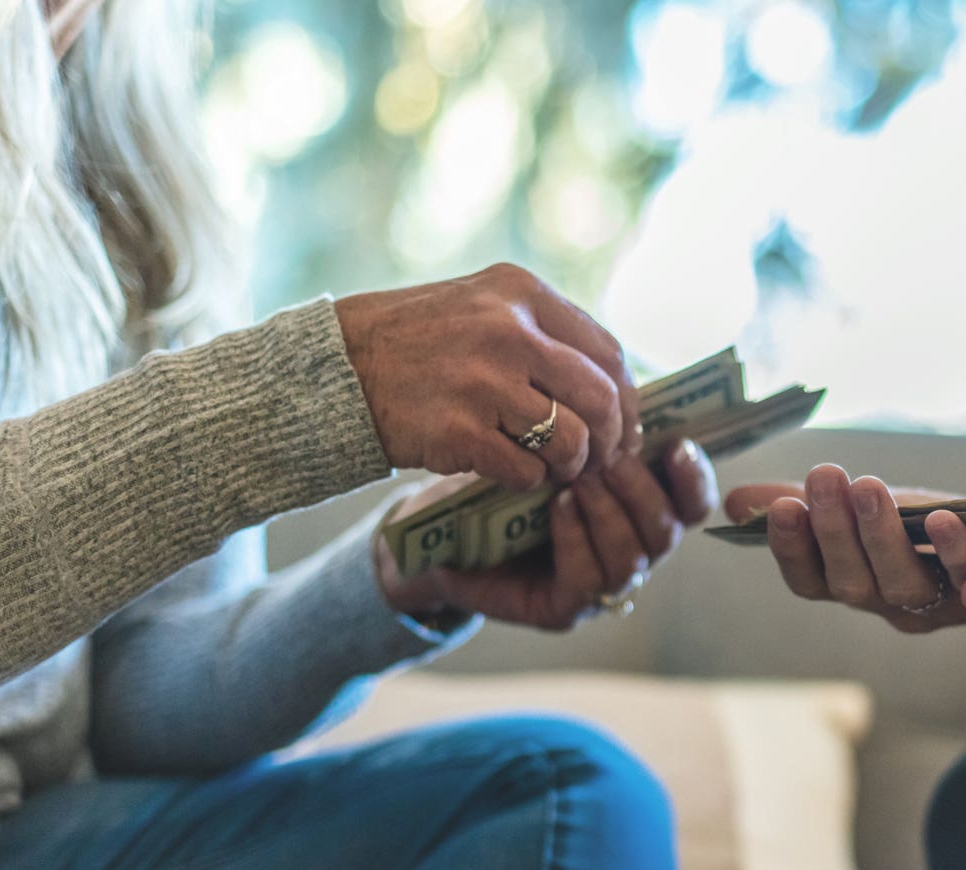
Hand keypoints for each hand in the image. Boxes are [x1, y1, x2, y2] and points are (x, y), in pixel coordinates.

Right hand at [335, 263, 640, 491]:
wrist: (338, 367)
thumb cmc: (418, 342)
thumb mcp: (482, 307)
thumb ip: (543, 331)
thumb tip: (615, 381)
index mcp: (522, 293)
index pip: (608, 353)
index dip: (628, 398)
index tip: (625, 425)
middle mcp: (509, 331)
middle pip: (600, 398)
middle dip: (610, 438)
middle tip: (600, 458)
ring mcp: (484, 381)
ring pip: (570, 439)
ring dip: (571, 465)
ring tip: (555, 467)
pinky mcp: (459, 431)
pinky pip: (526, 470)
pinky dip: (528, 479)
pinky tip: (511, 471)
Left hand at [374, 439, 716, 629]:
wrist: (434, 537)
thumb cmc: (495, 484)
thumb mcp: (547, 446)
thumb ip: (590, 427)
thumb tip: (621, 379)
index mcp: (636, 513)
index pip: (692, 504)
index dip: (695, 478)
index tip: (678, 445)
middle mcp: (628, 553)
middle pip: (668, 531)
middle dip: (643, 491)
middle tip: (609, 457)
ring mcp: (598, 588)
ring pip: (633, 558)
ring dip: (610, 512)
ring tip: (579, 477)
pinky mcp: (563, 609)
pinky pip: (588, 579)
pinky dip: (578, 537)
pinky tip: (558, 505)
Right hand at [724, 467, 965, 633]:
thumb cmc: (919, 525)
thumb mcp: (859, 509)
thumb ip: (802, 504)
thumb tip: (735, 501)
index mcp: (848, 583)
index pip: (807, 580)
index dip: (791, 549)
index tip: (782, 507)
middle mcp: (884, 603)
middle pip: (850, 583)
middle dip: (833, 531)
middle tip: (823, 477)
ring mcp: (933, 605)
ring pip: (901, 585)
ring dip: (880, 537)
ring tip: (867, 487)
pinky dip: (953, 551)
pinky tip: (941, 517)